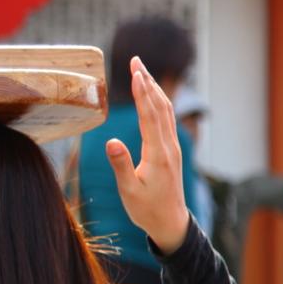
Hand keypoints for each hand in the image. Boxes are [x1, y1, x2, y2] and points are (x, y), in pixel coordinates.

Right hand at [105, 56, 191, 253]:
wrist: (171, 223)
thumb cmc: (146, 209)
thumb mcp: (128, 191)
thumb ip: (120, 165)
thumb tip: (111, 141)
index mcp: (157, 154)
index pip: (149, 116)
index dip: (141, 93)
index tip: (134, 73)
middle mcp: (168, 146)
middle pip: (160, 106)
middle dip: (148, 82)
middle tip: (136, 61)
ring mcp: (172, 147)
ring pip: (165, 110)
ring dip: (154, 88)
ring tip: (141, 70)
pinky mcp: (171, 150)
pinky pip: (166, 119)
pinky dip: (158, 101)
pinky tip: (152, 95)